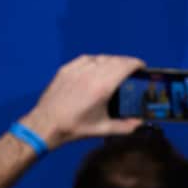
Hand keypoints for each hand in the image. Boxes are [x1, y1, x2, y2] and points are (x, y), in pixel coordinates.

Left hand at [18, 54, 143, 149]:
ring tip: (115, 69)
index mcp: (102, 87)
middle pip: (115, 60)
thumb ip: (125, 126)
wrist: (46, 125)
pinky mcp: (66, 69)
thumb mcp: (102, 129)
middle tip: (132, 69)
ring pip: (101, 58)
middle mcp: (91, 74)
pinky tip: (97, 67)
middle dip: (126, 62)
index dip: (136, 64)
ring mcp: (77, 70)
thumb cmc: (74, 127)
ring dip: (112, 61)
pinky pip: (86, 59)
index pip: (125, 66)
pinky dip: (96, 61)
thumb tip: (140, 124)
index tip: (142, 66)